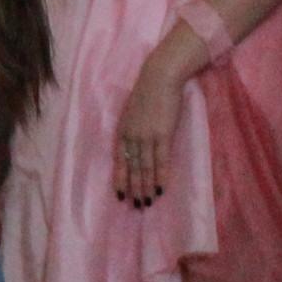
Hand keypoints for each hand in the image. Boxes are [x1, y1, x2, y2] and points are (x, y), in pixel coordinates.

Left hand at [112, 51, 186, 206]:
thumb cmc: (149, 91)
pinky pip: (160, 160)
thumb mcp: (133, 111)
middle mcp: (131, 137)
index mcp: (123, 131)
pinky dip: (161, 176)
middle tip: (136, 206)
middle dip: (133, 188)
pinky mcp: (162, 135)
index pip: (119, 160)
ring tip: (147, 202)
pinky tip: (161, 189)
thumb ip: (133, 127)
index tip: (120, 194)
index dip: (120, 178)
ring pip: (145, 168)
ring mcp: (146, 137)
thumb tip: (137, 143)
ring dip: (146, 187)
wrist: (160, 76)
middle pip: (132, 168)